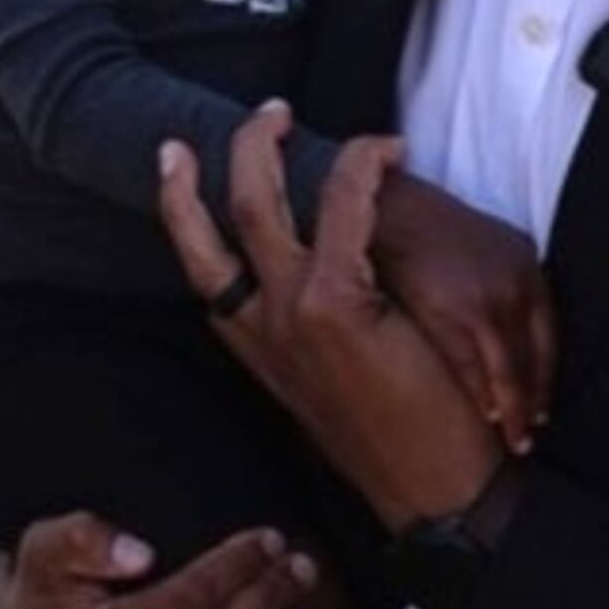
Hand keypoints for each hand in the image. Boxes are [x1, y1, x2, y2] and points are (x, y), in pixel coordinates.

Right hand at [158, 108, 507, 527]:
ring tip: (294, 114)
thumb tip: (322, 285)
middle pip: (221, 219)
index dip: (179, 206)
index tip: (174, 160)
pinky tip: (385, 151)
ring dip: (274, 146)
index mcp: (255, 347)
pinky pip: (344, 207)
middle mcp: (261, 327)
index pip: (201, 265)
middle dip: (232, 155)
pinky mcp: (339, 305)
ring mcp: (292, 313)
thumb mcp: (330, 389)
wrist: (434, 493)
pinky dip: (362, 167)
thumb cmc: (398, 442)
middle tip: (257, 114)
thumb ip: (308, 338)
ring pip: (263, 202)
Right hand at [370, 168, 557, 451]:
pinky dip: (479, 399)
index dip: (545, 379)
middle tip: (528, 438)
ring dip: (512, 411)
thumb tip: (510, 338)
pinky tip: (480, 420)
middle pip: (534, 359)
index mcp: (524, 265)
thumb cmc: (422, 231)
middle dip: (533, 403)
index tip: (543, 411)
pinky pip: (471, 369)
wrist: (381, 205)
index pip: (547, 337)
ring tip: (510, 441)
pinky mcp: (451, 310)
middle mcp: (513, 282)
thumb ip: (499, 289)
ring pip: (508, 371)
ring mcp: (484, 298)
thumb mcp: (480, 246)